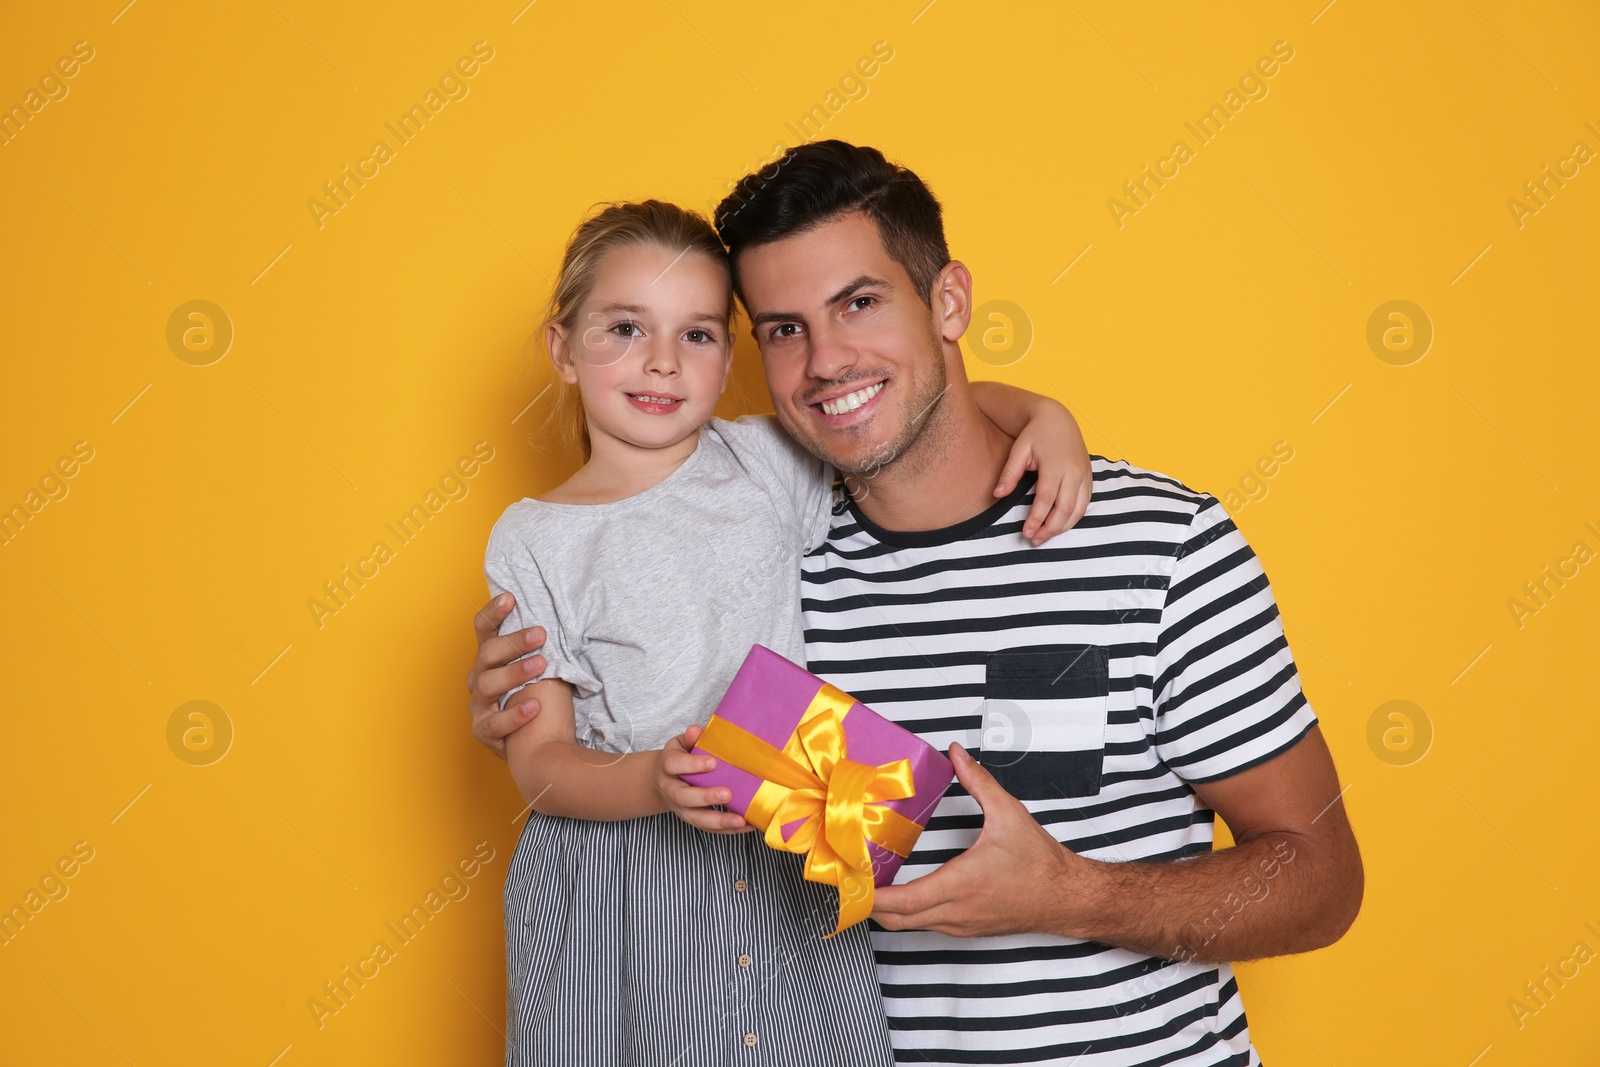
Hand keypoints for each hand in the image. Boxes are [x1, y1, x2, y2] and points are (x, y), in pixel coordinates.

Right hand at [468, 593, 546, 758]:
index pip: (484, 630)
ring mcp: (479, 707)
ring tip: (541, 665)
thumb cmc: (544, 701)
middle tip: (540, 635)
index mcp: (490, 660)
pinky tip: (535, 707)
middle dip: (513, 642)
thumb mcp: (544, 669)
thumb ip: (541, 647)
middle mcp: (479, 680)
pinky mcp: (484, 732)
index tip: (510, 598)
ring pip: (488, 685)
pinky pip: (495, 723)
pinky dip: (515, 715)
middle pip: (487, 655)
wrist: (543, 747)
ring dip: (515, 673)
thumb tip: (560, 613)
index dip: (494, 613)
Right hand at [654, 724, 752, 834]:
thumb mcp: (681, 744)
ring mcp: (682, 809)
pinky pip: (710, 829)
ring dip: (719, 821)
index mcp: (667, 767)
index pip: (674, 765)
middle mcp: (671, 790)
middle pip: (684, 797)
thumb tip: (696, 730)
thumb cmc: (679, 759)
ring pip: (697, 819)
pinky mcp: (694, 819)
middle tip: (728, 793)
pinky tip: (748, 825)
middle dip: (706, 797)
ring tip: (741, 820)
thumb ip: (690, 739)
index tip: (713, 762)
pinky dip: (729, 829)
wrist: (664, 780)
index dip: (693, 765)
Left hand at [870, 742, 1097, 937]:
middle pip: (896, 920)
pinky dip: (907, 913)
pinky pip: (927, 926)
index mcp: (961, 885)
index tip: (851, 882)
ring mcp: (961, 925)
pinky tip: (903, 892)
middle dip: (867, 902)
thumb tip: (956, 754)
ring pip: (910, 926)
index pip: (903, 902)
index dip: (871, 896)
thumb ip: (978, 781)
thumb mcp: (1008, 814)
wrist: (1066, 898)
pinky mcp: (967, 930)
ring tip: (869, 882)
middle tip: (849, 879)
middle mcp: (957, 912)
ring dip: (886, 909)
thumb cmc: (1040, 864)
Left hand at [994, 408, 1092, 545]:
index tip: (1026, 533)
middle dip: (1050, 529)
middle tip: (1034, 541)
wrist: (1058, 418)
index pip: (1046, 499)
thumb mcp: (1019, 450)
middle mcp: (1073, 472)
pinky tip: (1060, 525)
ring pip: (1078, 510)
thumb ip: (1009, 473)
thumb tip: (997, 495)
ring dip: (1063, 527)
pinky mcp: (1089, 477)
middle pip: (1065, 509)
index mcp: (1055, 465)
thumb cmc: (1035, 434)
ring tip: (1045, 537)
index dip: (1037, 519)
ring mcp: (1084, 475)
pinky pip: (1085, 504)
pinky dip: (1074, 518)